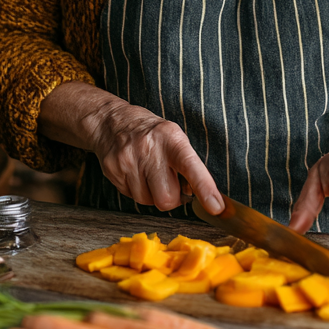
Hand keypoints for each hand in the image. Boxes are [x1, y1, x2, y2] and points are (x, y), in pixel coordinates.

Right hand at [39, 81, 222, 213]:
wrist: (113, 122)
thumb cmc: (152, 134)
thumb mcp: (175, 139)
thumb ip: (189, 165)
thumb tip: (199, 195)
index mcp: (172, 139)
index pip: (191, 166)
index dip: (204, 188)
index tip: (216, 206)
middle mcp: (149, 149)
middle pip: (166, 198)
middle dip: (171, 198)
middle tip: (168, 182)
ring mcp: (128, 160)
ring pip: (147, 201)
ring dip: (152, 194)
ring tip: (148, 174)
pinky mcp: (112, 170)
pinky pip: (131, 197)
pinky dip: (137, 190)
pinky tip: (135, 174)